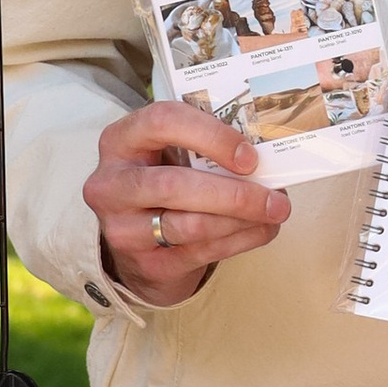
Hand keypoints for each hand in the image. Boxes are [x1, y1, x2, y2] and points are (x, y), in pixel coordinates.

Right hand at [87, 100, 290, 306]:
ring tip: (274, 212)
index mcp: (120, 140)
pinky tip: (262, 230)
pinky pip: (201, 251)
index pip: (162, 122)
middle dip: (234, 192)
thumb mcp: (171, 153)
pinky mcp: (146, 264)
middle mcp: (112, 184)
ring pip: (191, 224)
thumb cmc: (164, 182)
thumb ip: (205, 148)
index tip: (249, 155)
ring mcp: (122, 228)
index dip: (210, 136)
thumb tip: (268, 154)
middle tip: (275, 197)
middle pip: (175, 184)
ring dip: (242, 219)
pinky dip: (240, 240)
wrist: (139, 244)